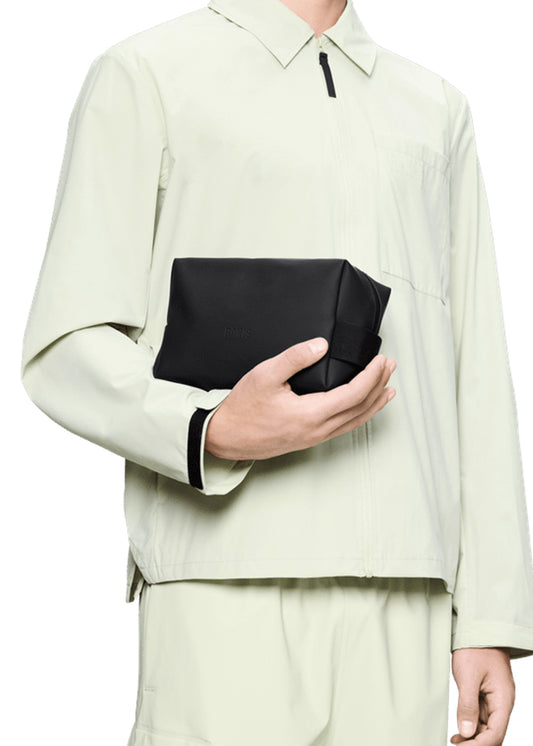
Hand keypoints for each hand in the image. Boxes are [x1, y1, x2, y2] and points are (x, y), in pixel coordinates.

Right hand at [205, 336, 395, 460]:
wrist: (224, 437)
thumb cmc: (242, 408)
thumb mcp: (265, 375)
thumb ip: (294, 358)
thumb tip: (321, 345)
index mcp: (311, 414)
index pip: (354, 394)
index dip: (372, 376)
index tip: (381, 359)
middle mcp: (318, 430)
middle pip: (361, 408)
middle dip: (379, 386)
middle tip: (389, 367)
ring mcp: (314, 438)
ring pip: (355, 421)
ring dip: (374, 403)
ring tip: (388, 389)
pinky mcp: (309, 440)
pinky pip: (344, 428)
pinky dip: (360, 416)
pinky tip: (362, 409)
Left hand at [450, 647, 514, 744]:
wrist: (477, 630)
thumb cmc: (475, 649)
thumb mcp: (468, 677)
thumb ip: (467, 706)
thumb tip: (466, 732)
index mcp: (503, 700)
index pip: (495, 733)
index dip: (479, 745)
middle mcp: (502, 702)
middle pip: (493, 733)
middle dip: (476, 743)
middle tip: (456, 744)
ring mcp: (495, 699)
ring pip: (488, 727)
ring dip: (474, 736)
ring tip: (456, 739)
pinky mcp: (486, 694)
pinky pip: (482, 716)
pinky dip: (472, 725)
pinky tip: (461, 729)